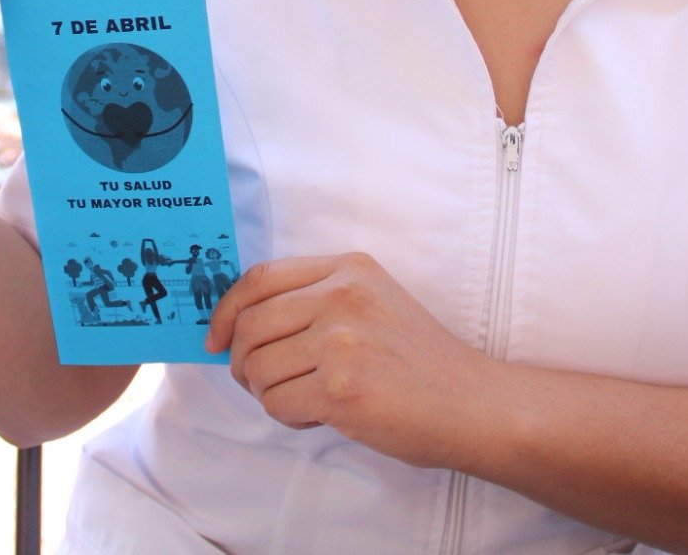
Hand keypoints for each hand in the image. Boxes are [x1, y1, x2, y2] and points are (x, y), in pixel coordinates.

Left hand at [205, 253, 492, 468]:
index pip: (259, 278)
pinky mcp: (341, 388)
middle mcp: (343, 296)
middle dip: (242, 361)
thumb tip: (238, 325)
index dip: (226, 310)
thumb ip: (317, 299)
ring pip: (257, 368)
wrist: (472, 403)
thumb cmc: (419, 360)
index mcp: (349, 268)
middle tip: (261, 381)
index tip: (215, 338)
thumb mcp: (373, 301)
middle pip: (250, 325)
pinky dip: (289, 417)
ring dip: (269, 393)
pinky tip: (321, 415)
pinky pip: (277, 404)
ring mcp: (342, 341)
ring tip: (306, 399)